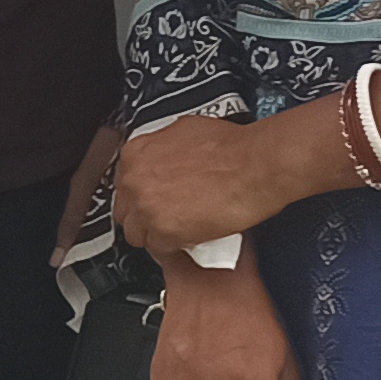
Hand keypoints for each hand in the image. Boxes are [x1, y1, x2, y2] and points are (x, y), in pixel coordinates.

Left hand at [115, 111, 316, 260]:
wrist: (257, 165)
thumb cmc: (233, 148)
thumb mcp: (186, 131)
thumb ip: (164, 148)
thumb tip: (166, 156)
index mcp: (136, 153)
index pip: (123, 184)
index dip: (140, 194)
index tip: (152, 199)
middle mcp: (135, 180)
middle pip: (125, 210)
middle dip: (143, 215)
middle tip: (167, 216)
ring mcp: (146, 207)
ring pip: (136, 234)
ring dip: (155, 234)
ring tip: (179, 230)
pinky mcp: (164, 232)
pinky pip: (158, 248)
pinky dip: (173, 247)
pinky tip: (189, 239)